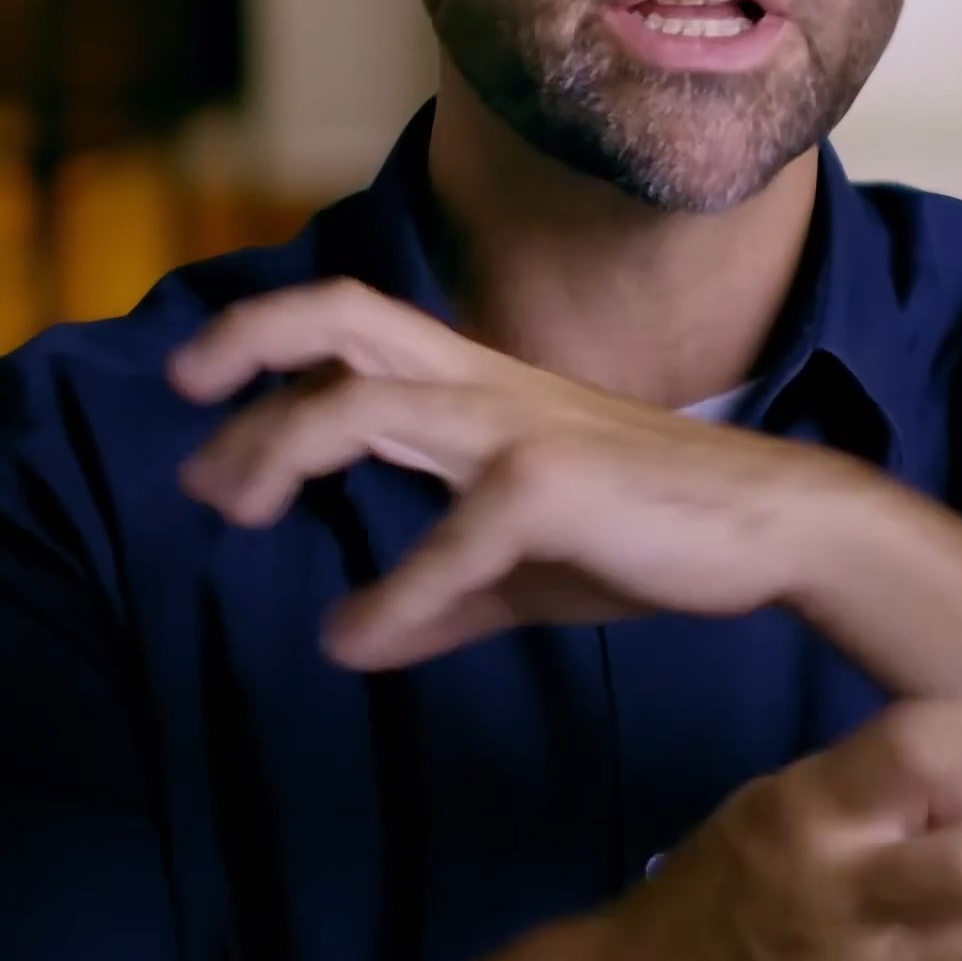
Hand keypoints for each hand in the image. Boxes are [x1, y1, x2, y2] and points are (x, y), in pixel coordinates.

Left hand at [168, 277, 857, 669]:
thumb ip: (434, 595)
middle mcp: (486, 387)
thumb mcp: (522, 569)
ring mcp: (517, 429)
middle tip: (184, 407)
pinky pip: (443, 543)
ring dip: (279, 449)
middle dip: (246, 342)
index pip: (353, 330)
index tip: (200, 400)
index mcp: (479, 387)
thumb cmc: (654, 534)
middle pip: (343, 316)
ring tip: (231, 509)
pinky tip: (354, 640)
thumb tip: (345, 643)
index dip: (264, 347)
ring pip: (365, 403)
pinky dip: (389, 598)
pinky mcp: (550, 487)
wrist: (777, 529)